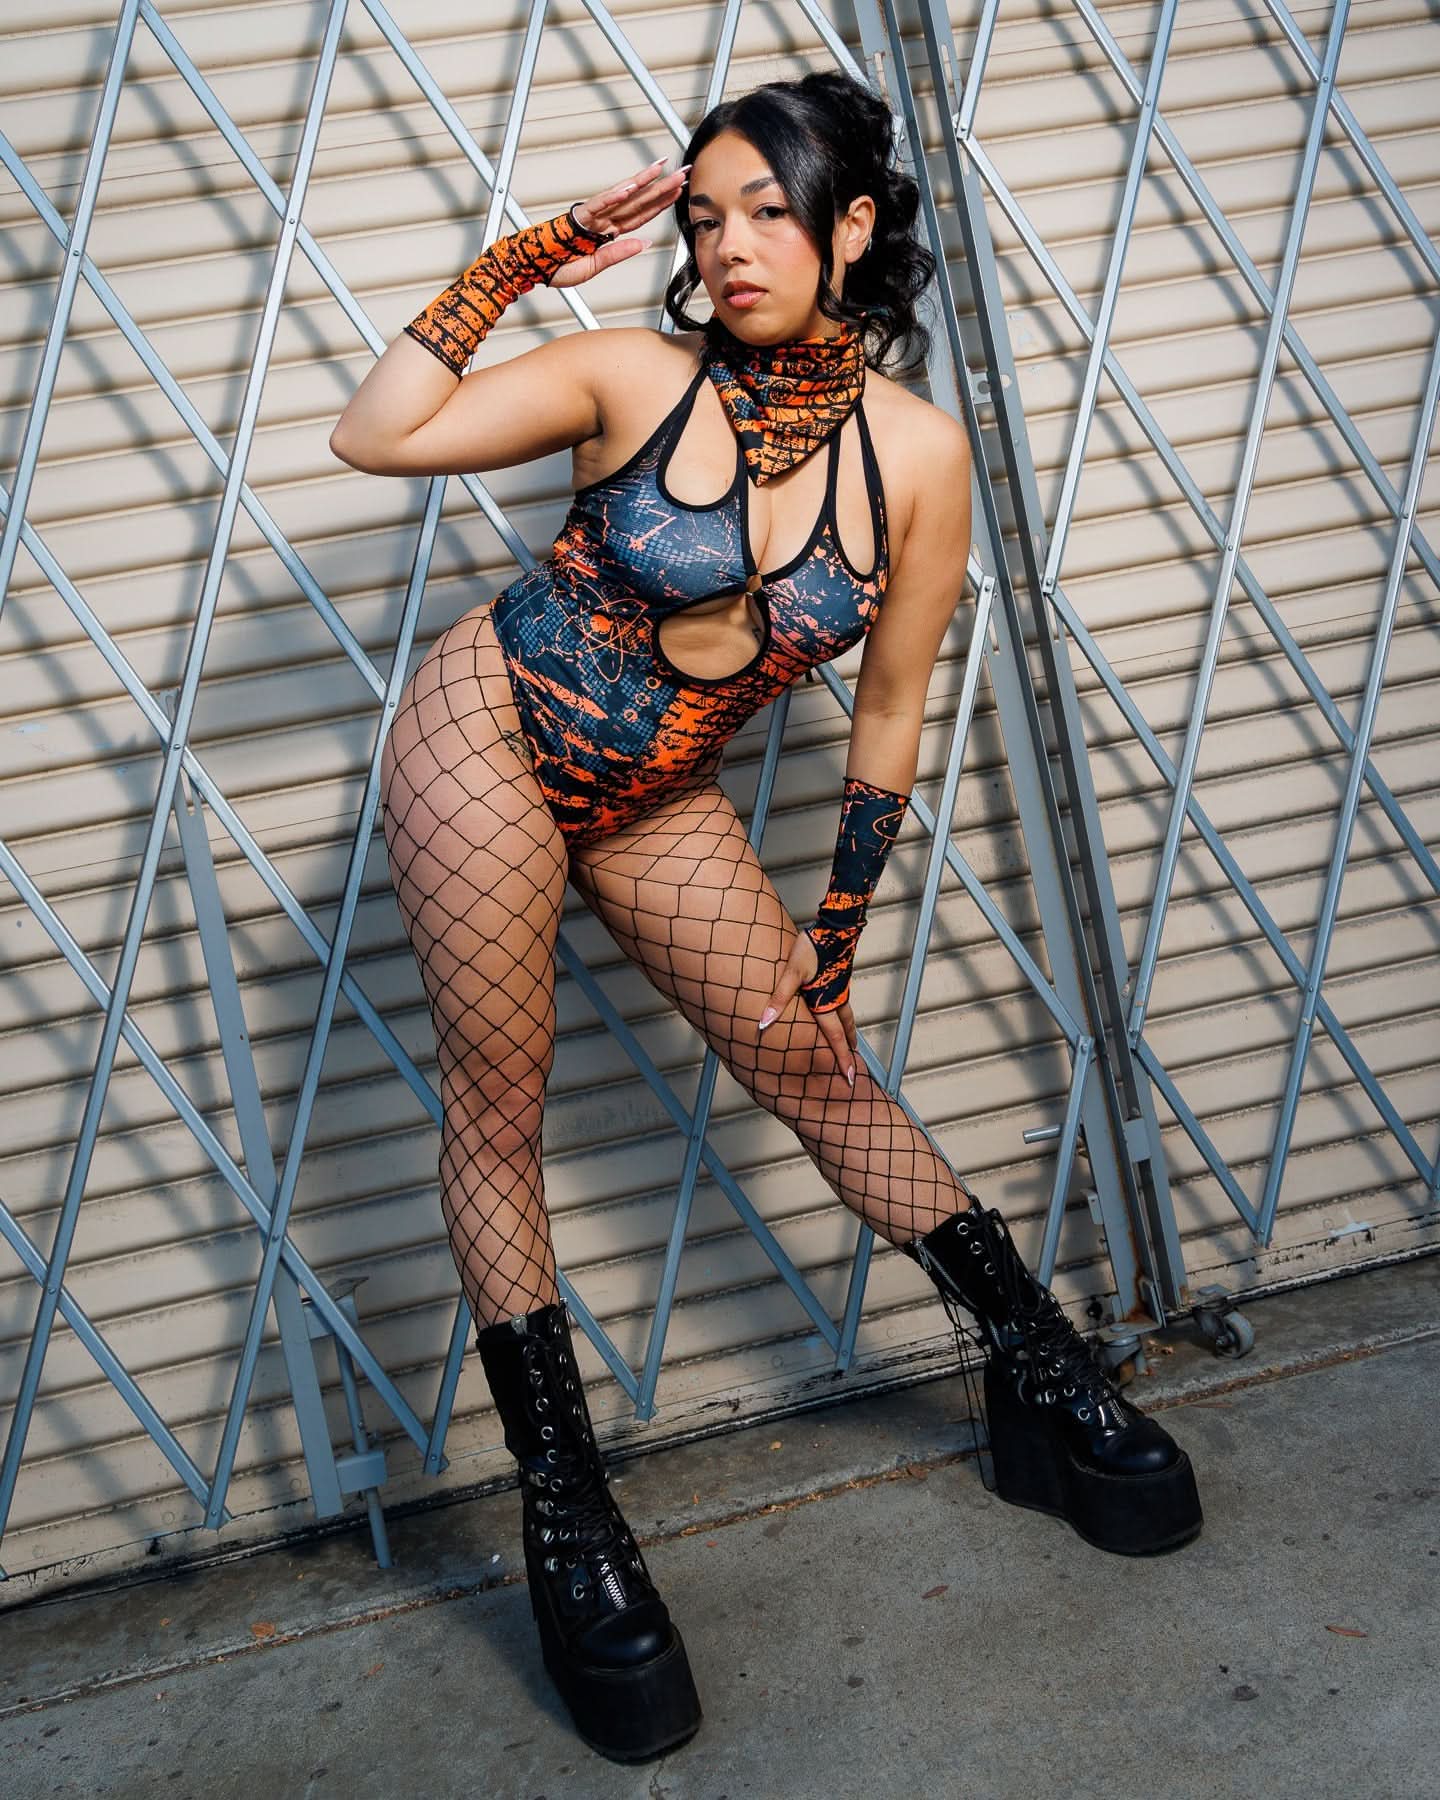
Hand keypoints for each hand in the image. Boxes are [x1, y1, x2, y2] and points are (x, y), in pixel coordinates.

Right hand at [549, 156, 690, 288]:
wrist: (531, 266)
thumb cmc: (557, 266)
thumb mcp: (594, 267)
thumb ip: (619, 253)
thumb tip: (645, 244)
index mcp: (609, 232)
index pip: (641, 215)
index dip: (660, 202)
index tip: (678, 190)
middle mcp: (604, 220)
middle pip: (638, 201)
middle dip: (661, 187)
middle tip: (682, 172)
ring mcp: (593, 216)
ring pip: (622, 196)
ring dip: (643, 183)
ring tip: (662, 169)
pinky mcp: (579, 217)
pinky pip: (599, 205)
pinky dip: (614, 196)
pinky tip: (631, 187)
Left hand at [757, 929, 858, 1087]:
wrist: (835, 927)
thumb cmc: (813, 948)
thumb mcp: (791, 973)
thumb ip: (779, 998)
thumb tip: (764, 1021)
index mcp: (825, 1003)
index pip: (834, 1038)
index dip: (841, 1059)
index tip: (848, 1077)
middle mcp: (836, 1000)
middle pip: (845, 1032)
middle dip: (847, 1052)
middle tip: (852, 1070)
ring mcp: (840, 990)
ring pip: (847, 1018)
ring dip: (849, 1034)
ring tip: (852, 1045)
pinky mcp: (840, 980)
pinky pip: (844, 1006)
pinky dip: (845, 1018)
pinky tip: (839, 1014)